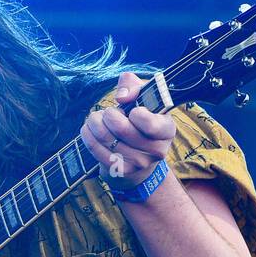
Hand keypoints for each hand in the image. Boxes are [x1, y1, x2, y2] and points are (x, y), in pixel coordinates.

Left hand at [80, 71, 176, 185]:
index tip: (132, 110)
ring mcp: (139, 163)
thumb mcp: (143, 96)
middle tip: (109, 112)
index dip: (136, 114)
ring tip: (97, 118)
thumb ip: (133, 85)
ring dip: (95, 122)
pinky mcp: (121, 171)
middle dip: (109, 114)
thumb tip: (122, 97)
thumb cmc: (141, 119)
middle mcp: (156, 150)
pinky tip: (90, 129)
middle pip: (121, 128)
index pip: (151, 124)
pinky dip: (88, 134)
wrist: (139, 154)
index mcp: (167, 129)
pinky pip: (96, 149)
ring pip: (105, 137)